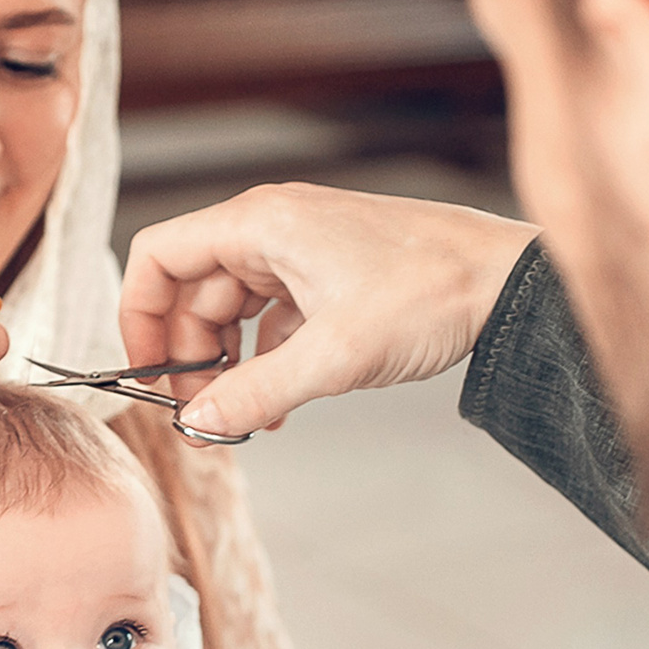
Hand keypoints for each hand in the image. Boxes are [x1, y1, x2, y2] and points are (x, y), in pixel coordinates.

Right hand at [120, 184, 538, 437]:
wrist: (509, 283)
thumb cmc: (432, 293)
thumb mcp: (335, 356)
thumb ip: (256, 393)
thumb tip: (197, 424)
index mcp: (260, 224)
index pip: (160, 257)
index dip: (139, 316)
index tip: (145, 374)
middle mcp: (274, 229)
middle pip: (193, 289)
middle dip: (187, 354)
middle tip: (199, 414)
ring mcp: (305, 252)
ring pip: (233, 307)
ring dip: (227, 363)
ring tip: (240, 418)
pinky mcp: (333, 277)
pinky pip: (274, 319)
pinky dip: (265, 360)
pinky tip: (276, 407)